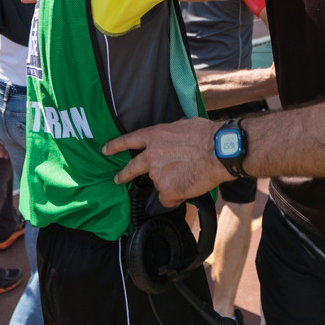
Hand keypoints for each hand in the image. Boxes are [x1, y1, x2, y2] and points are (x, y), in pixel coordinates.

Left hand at [103, 118, 228, 208]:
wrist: (219, 151)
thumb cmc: (206, 134)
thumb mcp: (182, 125)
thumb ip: (170, 135)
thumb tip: (171, 140)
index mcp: (154, 136)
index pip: (128, 140)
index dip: (115, 145)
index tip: (105, 150)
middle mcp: (151, 156)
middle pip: (131, 168)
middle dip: (123, 175)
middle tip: (117, 179)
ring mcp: (157, 175)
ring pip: (159, 184)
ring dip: (169, 183)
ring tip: (187, 177)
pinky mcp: (167, 191)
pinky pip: (169, 199)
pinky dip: (176, 197)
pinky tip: (188, 188)